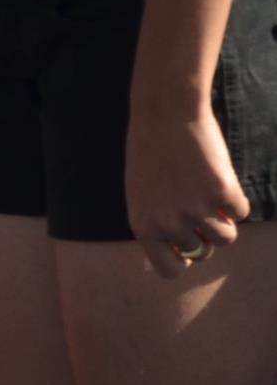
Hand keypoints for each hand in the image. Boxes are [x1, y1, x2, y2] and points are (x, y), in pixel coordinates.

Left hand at [128, 94, 250, 283]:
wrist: (166, 114)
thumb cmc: (152, 153)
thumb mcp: (142, 194)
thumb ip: (158, 226)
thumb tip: (184, 258)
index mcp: (144, 226)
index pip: (170, 270)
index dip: (184, 260)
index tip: (188, 244)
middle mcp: (169, 223)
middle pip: (204, 252)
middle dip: (206, 234)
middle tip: (199, 207)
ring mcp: (197, 210)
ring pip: (227, 237)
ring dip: (225, 219)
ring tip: (208, 193)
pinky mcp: (223, 192)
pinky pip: (242, 211)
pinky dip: (236, 197)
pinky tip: (218, 176)